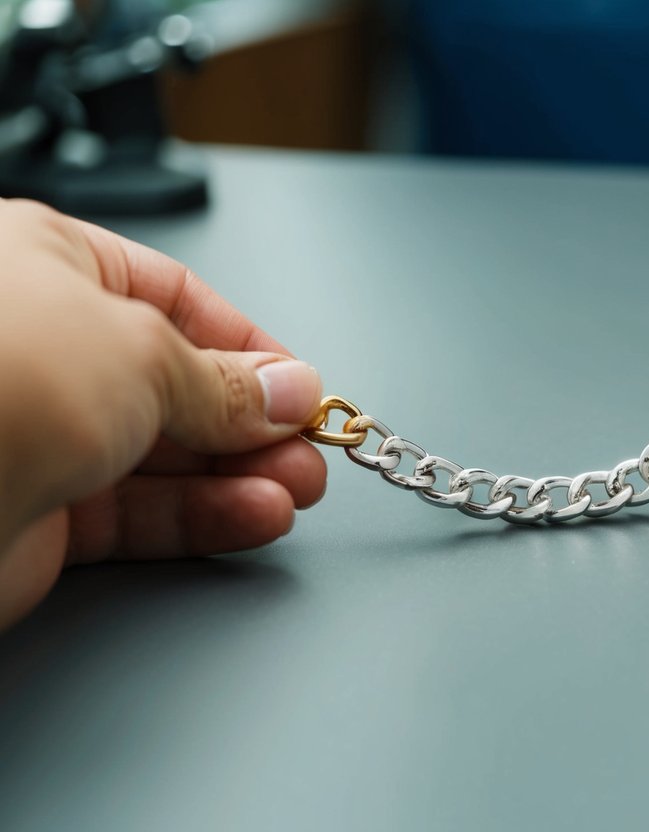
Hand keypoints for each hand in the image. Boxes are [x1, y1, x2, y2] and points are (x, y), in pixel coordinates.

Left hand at [0, 201, 325, 629]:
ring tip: (297, 490)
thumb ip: (225, 382)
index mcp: (45, 269)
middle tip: (309, 448)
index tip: (302, 386)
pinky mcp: (37, 514)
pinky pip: (140, 513)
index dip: (249, 347)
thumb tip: (288, 390)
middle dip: (254, 420)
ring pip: (165, 455)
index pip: (176, 299)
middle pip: (177, 384)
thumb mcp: (142, 353)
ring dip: (241, 474)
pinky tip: (254, 516)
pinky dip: (203, 517)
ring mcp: (38, 434)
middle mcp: (41, 350)